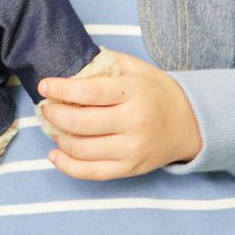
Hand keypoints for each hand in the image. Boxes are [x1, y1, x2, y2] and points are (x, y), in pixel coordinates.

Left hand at [37, 51, 202, 179]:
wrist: (190, 124)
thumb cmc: (158, 93)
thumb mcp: (139, 69)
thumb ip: (108, 61)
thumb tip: (74, 62)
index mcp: (135, 93)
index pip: (90, 92)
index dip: (62, 89)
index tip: (45, 86)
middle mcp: (134, 123)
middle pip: (81, 123)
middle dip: (55, 114)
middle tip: (46, 107)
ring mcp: (132, 149)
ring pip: (82, 149)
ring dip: (58, 137)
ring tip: (52, 126)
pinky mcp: (130, 169)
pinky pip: (91, 173)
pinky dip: (67, 166)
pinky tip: (54, 154)